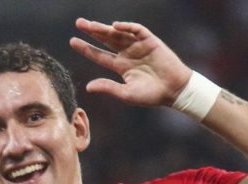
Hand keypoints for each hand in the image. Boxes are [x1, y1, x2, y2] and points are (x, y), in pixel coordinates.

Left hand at [70, 18, 191, 107]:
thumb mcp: (126, 93)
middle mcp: (127, 54)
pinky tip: (115, 26)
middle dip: (93, 31)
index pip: (100, 55)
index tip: (73, 41)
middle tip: (78, 23)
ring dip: (105, 28)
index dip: (86, 48)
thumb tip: (87, 87)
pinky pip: (137, 30)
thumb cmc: (152, 95)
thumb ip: (108, 87)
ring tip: (91, 25)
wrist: (175, 91)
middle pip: (106, 40)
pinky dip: (127, 26)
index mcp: (121, 66)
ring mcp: (138, 46)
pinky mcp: (150, 41)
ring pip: (118, 33)